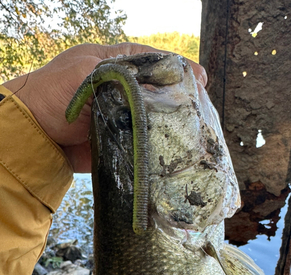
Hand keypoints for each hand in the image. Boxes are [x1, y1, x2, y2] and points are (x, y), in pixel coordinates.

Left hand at [3, 43, 207, 172]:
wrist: (35, 135)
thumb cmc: (54, 94)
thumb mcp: (87, 73)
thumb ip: (119, 76)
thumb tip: (155, 92)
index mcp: (112, 64)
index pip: (149, 60)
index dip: (174, 67)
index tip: (198, 77)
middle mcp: (119, 89)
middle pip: (156, 90)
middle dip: (178, 96)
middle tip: (201, 104)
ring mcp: (120, 115)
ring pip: (152, 116)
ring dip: (171, 121)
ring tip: (195, 126)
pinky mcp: (119, 140)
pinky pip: (142, 140)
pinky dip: (157, 143)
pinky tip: (173, 146)